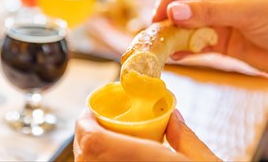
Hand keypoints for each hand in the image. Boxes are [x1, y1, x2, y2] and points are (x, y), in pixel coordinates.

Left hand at [74, 108, 220, 160]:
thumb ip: (184, 137)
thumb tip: (173, 116)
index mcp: (139, 161)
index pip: (92, 141)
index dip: (84, 122)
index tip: (92, 110)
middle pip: (83, 153)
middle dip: (86, 134)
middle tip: (99, 122)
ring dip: (89, 151)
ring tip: (104, 139)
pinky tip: (112, 159)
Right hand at [153, 0, 267, 72]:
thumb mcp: (243, 10)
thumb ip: (207, 11)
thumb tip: (172, 11)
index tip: (158, 15)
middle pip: (184, 5)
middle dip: (170, 18)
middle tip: (156, 33)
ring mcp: (217, 19)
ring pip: (188, 25)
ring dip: (174, 35)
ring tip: (161, 46)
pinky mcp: (218, 40)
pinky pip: (195, 42)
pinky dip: (185, 49)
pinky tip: (176, 55)